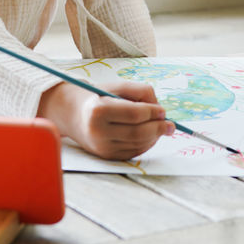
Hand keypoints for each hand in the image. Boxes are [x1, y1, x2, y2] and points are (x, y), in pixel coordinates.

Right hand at [38, 81, 173, 160]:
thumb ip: (141, 92)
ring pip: (137, 145)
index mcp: (98, 111)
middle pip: (137, 133)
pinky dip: (146, 145)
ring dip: (154, 137)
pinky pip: (133, 152)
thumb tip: (161, 112)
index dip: (153, 112)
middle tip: (170, 125)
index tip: (163, 110)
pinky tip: (150, 136)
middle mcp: (97, 132)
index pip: (134, 114)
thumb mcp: (117, 87)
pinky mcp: (106, 157)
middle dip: (158, 128)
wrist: (73, 114)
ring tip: (161, 128)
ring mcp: (101, 147)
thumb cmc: (99, 97)